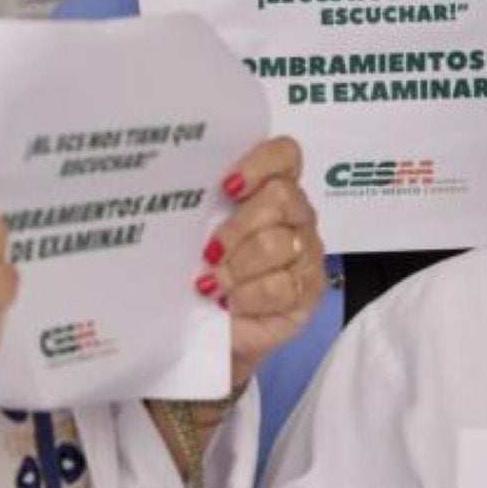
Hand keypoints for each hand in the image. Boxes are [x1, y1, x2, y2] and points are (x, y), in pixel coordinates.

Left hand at [196, 136, 324, 387]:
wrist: (213, 332)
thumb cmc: (205, 274)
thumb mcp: (197, 236)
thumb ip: (201, 211)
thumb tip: (178, 199)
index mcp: (268, 188)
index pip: (283, 155)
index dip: (258, 164)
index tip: (226, 187)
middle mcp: (295, 214)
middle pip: (281, 198)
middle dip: (237, 228)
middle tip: (210, 253)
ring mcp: (306, 251)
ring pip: (280, 243)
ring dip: (238, 267)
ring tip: (212, 285)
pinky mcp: (308, 289)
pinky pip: (282, 285)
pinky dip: (248, 296)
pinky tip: (231, 302)